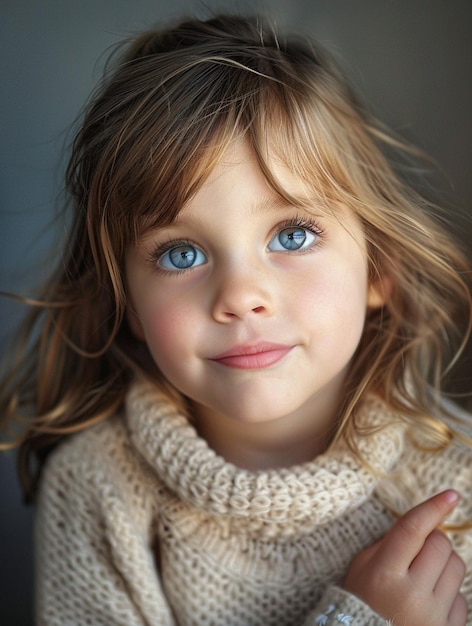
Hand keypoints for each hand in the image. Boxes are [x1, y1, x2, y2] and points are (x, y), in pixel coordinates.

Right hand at [343, 490, 466, 624]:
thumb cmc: (361, 599)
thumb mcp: (364, 566)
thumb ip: (390, 542)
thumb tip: (424, 520)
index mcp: (384, 573)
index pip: (412, 530)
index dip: (433, 508)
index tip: (451, 495)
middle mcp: (411, 594)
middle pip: (440, 544)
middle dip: (431, 539)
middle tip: (417, 551)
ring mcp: (433, 616)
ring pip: (457, 566)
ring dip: (443, 563)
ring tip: (424, 575)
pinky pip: (461, 597)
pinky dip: (448, 592)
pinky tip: (429, 600)